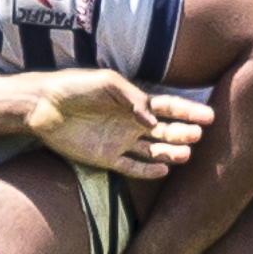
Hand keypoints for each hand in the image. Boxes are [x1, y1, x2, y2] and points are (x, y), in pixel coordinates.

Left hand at [23, 70, 213, 177]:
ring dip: (171, 153)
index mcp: (135, 102)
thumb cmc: (75, 87)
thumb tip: (153, 121)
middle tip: (200, 135)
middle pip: (167, 131)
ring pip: (154, 151)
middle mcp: (132, 124)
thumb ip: (133, 98)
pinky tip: (163, 168)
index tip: (210, 116)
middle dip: (185, 133)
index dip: (189, 112)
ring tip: (186, 154)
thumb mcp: (107, 83)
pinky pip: (132, 167)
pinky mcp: (106, 158)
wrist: (42, 105)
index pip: (169, 108)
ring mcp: (121, 142)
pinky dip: (148, 170)